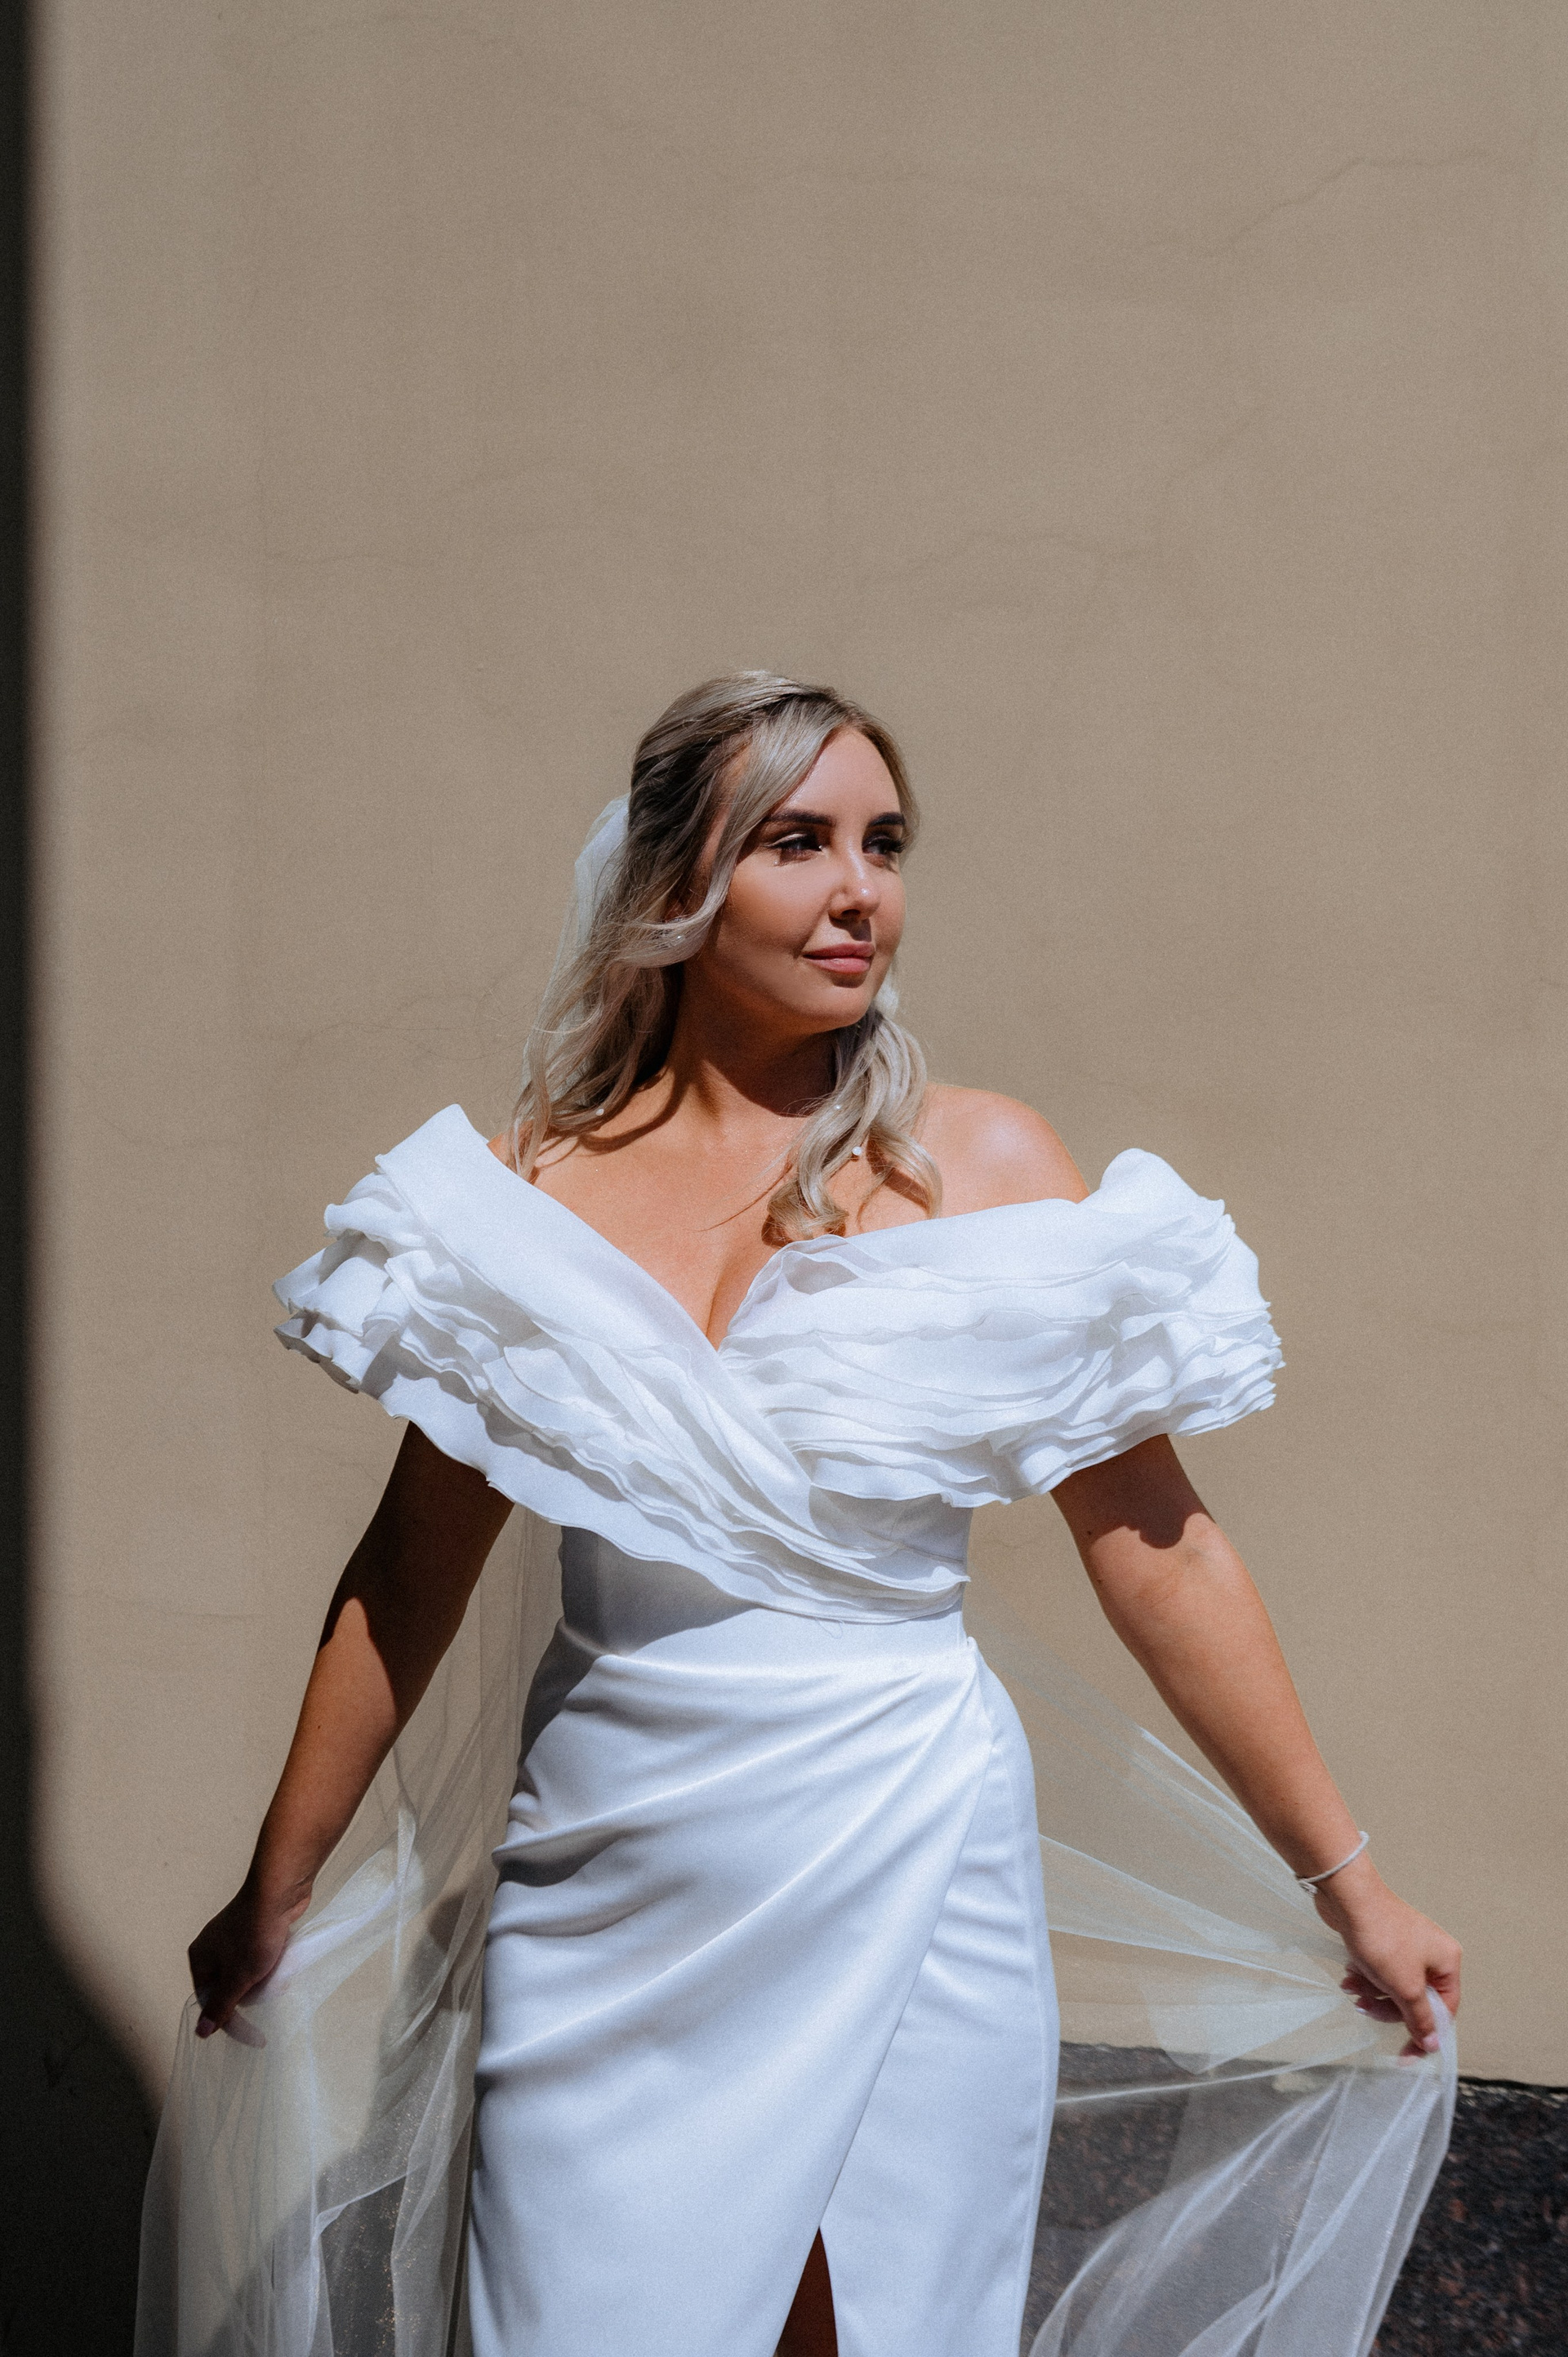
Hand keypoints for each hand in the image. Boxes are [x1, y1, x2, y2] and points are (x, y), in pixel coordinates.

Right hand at [188, 1879, 308, 2040]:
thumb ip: (220, 2007)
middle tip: (270, 1984)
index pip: (212, 2004)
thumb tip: (201, 2032)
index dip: (235, 2024)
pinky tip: (283, 1956)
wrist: (279, 1892)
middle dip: (255, 1993)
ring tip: (279, 1967)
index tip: (258, 2038)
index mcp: (200, 1960)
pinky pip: (261, 1958)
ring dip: (267, 1977)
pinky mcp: (254, 1930)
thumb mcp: (238, 1979)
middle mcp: (212, 1948)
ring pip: (250, 1975)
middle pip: (232, 1989)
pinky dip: (273, 1962)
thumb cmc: (255, 1934)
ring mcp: (233, 1938)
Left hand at [1310, 1855, 1461, 2057]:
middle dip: (1387, 2008)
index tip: (1404, 2055)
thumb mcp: (1406, 1987)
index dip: (1424, 2034)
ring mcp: (1408, 1946)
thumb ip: (1420, 2018)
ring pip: (1393, 1988)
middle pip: (1415, 2002)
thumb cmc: (1382, 1938)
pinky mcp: (1385, 1942)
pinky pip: (1379, 1972)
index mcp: (1447, 1962)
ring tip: (1351, 1986)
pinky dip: (1364, 1977)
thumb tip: (1433, 2043)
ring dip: (1371, 1992)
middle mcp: (1432, 1953)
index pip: (1443, 2012)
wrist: (1347, 1898)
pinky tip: (1348, 1974)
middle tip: (1364, 2007)